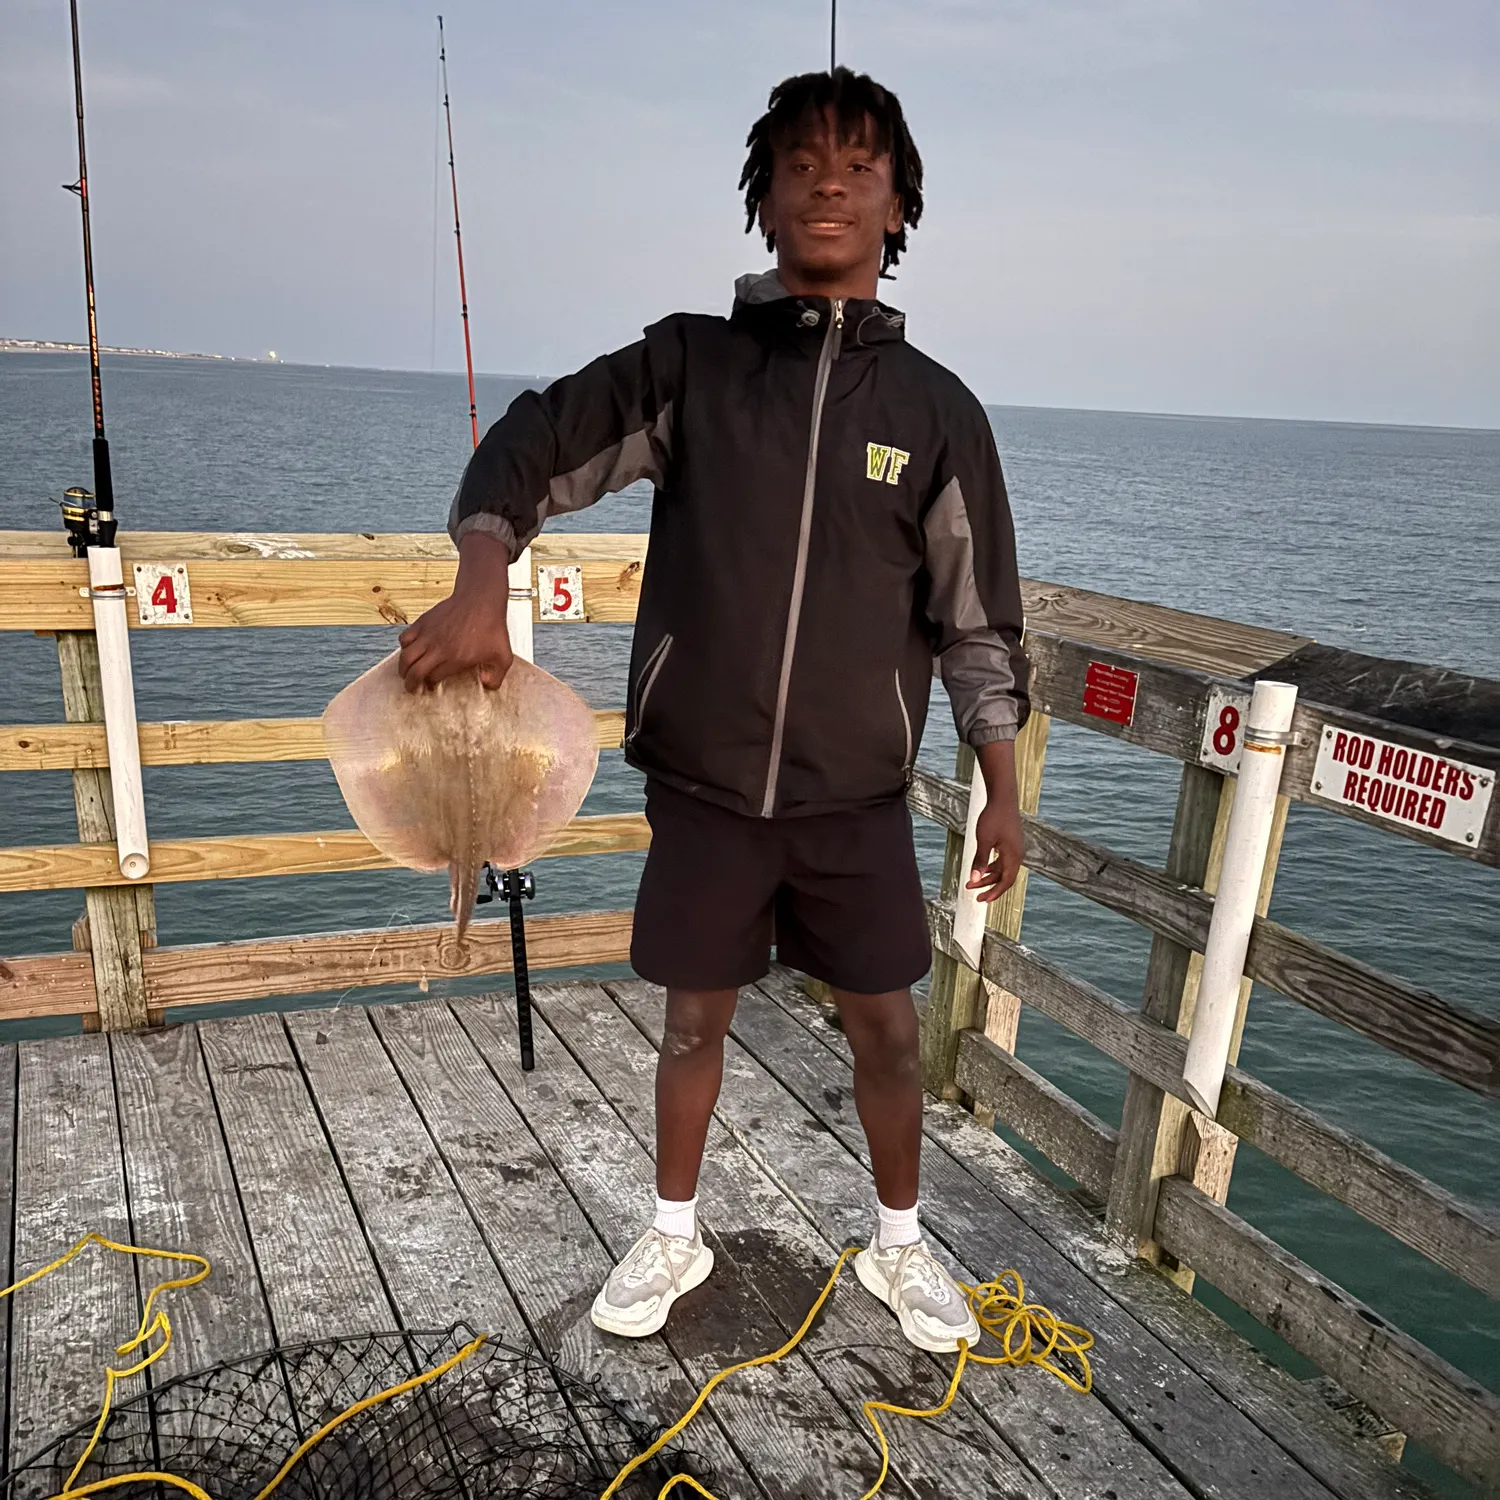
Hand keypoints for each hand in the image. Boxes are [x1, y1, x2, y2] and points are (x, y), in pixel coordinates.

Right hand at [397, 532, 514, 691]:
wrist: (480, 600)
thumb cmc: (491, 626)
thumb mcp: (503, 656)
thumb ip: (497, 676)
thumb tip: (486, 685)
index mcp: (454, 659)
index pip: (432, 678)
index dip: (429, 686)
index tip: (430, 688)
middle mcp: (437, 648)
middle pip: (413, 671)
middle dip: (410, 683)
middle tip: (411, 687)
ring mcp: (428, 635)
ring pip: (405, 656)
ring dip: (403, 667)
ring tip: (406, 672)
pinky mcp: (423, 622)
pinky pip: (405, 638)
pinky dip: (404, 647)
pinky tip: (410, 650)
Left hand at [966, 737, 1024, 902]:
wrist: (1002, 797)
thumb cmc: (993, 817)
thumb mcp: (984, 840)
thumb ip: (979, 861)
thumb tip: (975, 880)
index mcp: (1014, 856)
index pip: (1006, 882)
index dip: (995, 893)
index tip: (982, 900)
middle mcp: (1017, 854)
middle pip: (1004, 877)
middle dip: (989, 886)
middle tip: (973, 893)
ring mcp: (1015, 847)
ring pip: (1003, 869)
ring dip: (989, 876)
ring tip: (973, 881)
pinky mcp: (1011, 842)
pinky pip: (1003, 860)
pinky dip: (992, 866)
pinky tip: (982, 868)